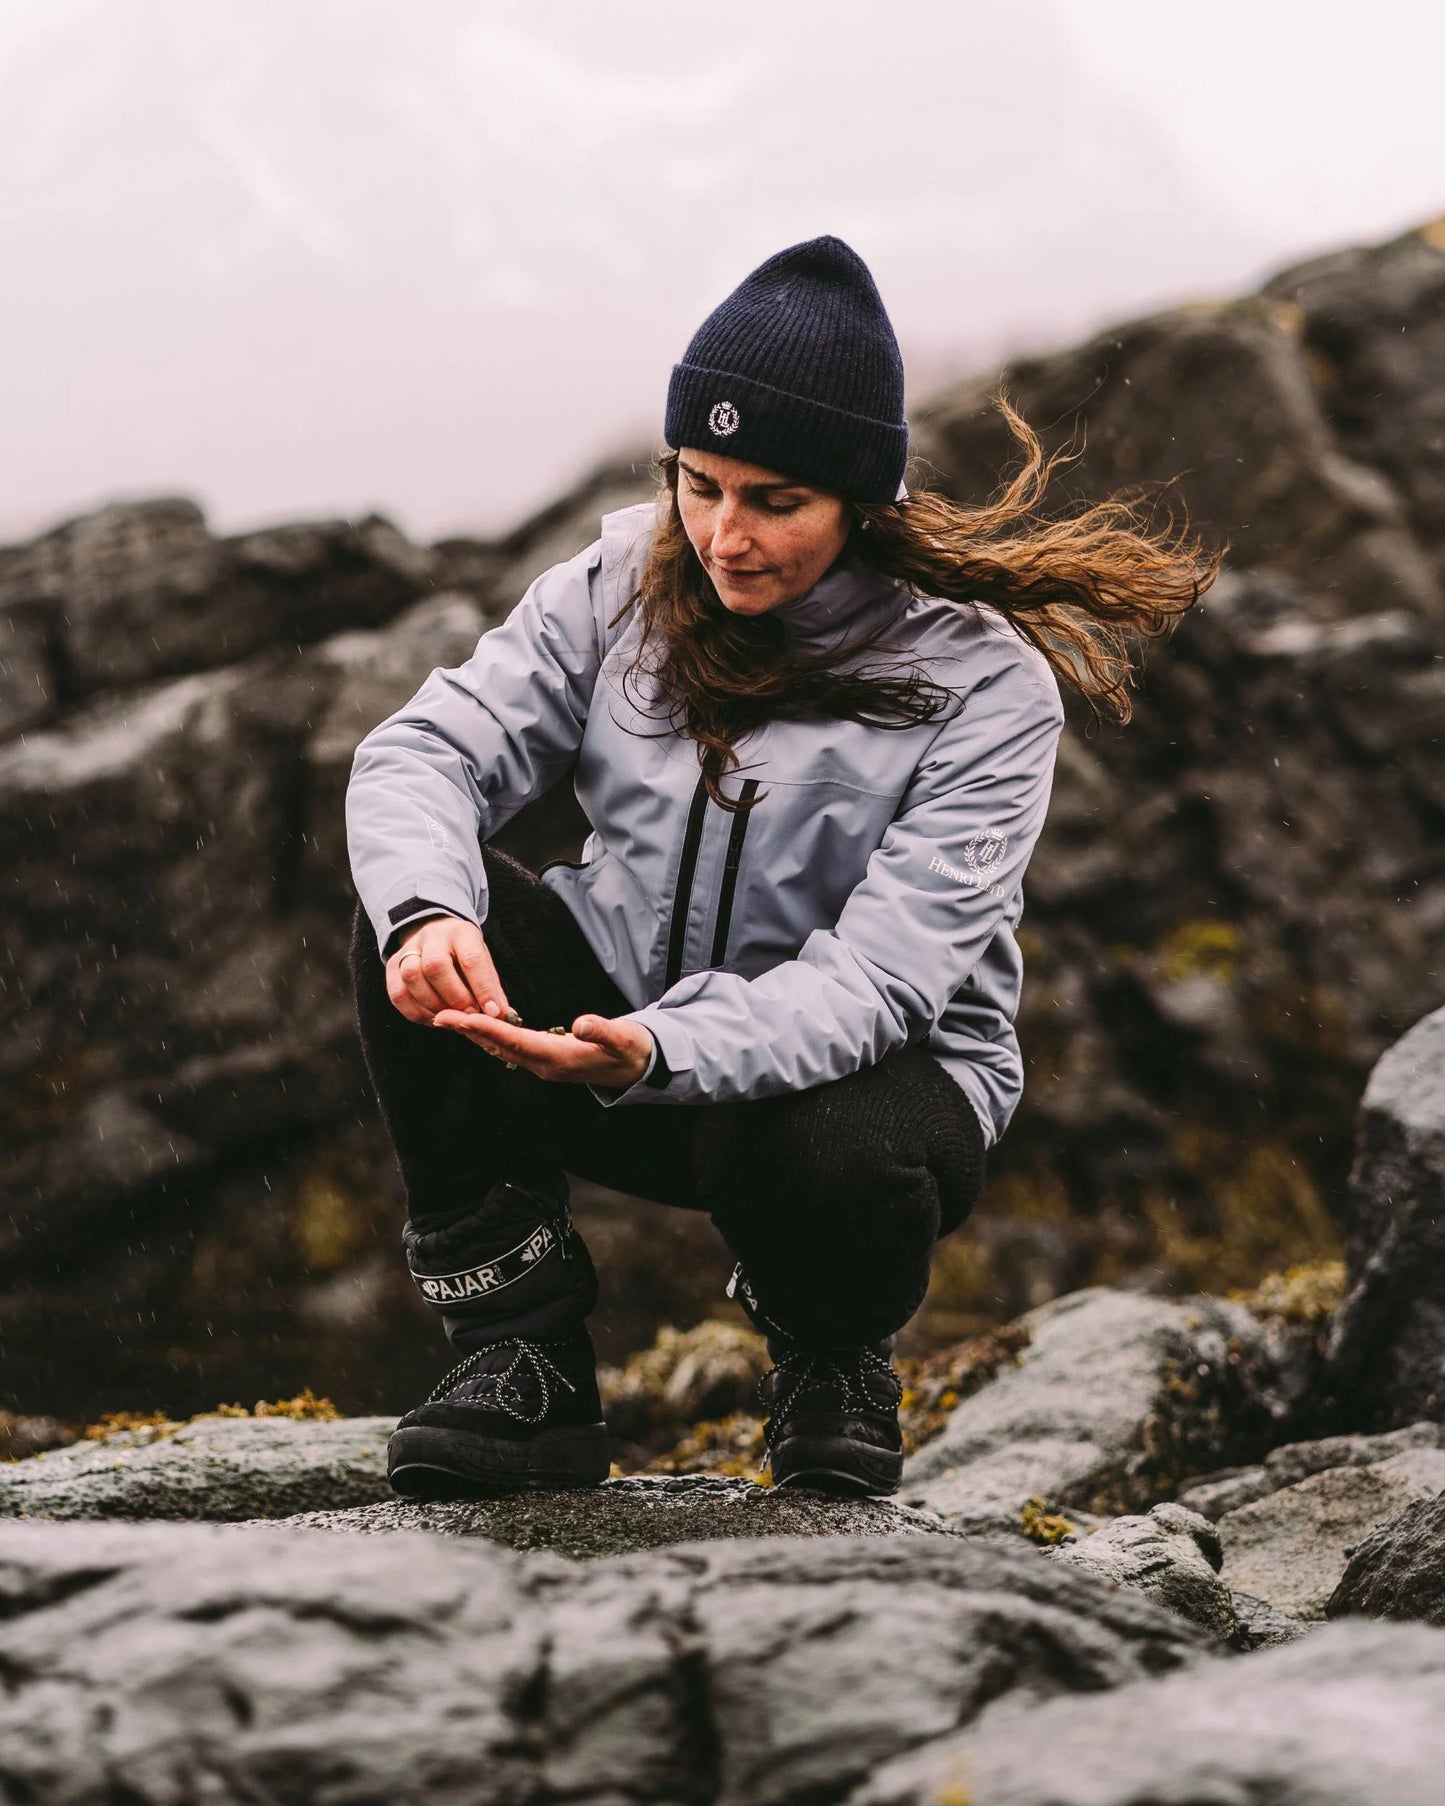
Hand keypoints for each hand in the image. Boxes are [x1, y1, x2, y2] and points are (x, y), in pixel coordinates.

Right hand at [385, 915, 510, 1024]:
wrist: (435, 935)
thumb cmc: (464, 955)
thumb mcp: (482, 964)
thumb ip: (492, 990)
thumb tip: (506, 1018)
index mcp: (461, 933)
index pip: (471, 958)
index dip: (482, 988)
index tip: (492, 1012)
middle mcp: (432, 937)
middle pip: (436, 966)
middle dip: (454, 997)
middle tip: (469, 1015)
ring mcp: (408, 949)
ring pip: (412, 977)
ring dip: (433, 1005)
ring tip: (451, 1018)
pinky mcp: (392, 966)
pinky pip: (397, 993)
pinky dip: (416, 1012)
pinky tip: (433, 1018)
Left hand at [431, 1006, 655, 1089]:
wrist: (639, 1068)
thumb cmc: (630, 1050)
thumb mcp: (623, 1039)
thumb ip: (602, 1030)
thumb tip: (581, 1023)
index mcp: (559, 1059)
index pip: (515, 1042)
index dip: (486, 1029)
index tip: (459, 1018)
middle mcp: (545, 1065)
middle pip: (500, 1048)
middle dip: (469, 1032)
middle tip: (439, 1016)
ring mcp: (544, 1065)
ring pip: (501, 1050)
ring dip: (475, 1036)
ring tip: (449, 1020)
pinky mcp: (545, 1060)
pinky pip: (510, 1049)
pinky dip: (490, 1037)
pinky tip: (477, 1027)